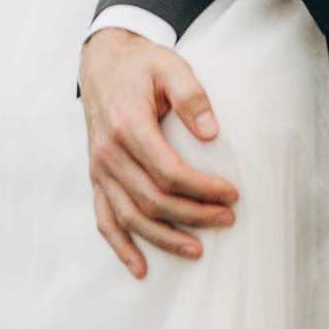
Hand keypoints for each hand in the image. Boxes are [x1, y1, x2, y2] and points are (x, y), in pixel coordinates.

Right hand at [79, 28, 238, 279]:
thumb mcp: (170, 65)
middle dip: (193, 215)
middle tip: (227, 219)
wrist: (102, 61)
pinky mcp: (96, 176)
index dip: (202, 189)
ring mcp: (99, 168)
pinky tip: (141, 267)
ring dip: (164, 238)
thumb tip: (212, 133)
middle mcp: (109, 152)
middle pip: (153, 199)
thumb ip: (192, 95)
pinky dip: (121, 247)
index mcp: (128, 125)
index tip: (232, 194)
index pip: (168, 171)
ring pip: (131, 217)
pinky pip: (104, 219)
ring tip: (198, 249)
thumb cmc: (141, 65)